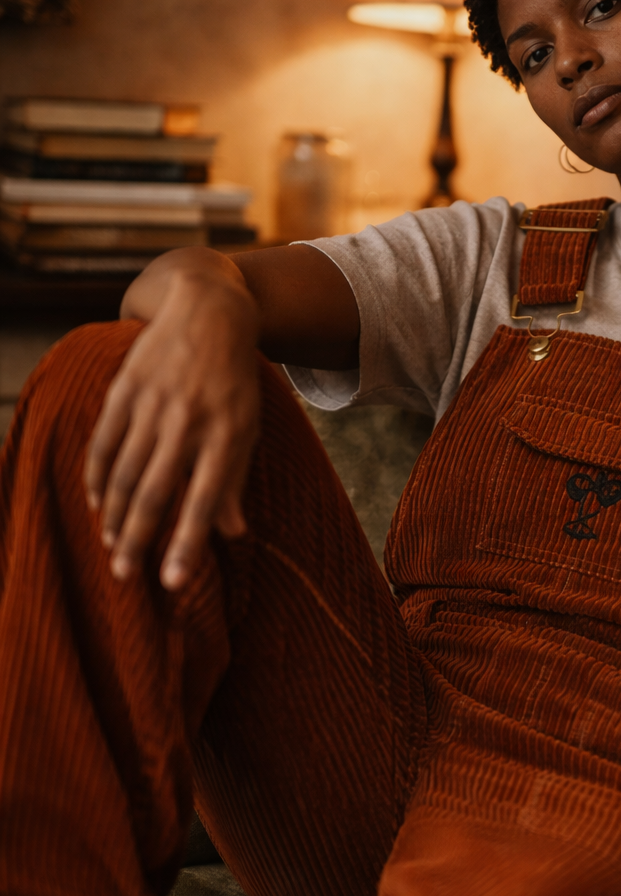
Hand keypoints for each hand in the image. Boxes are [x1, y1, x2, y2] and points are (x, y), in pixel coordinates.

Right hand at [84, 253, 260, 589]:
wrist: (210, 311)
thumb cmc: (234, 384)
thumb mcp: (247, 428)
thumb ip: (234, 481)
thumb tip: (233, 535)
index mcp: (228, 436)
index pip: (204, 501)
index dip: (186, 544)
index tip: (171, 583)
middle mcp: (190, 422)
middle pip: (156, 492)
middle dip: (138, 539)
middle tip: (124, 575)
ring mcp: (155, 403)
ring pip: (126, 471)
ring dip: (115, 514)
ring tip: (111, 545)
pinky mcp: (126, 387)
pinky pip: (105, 441)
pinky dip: (99, 475)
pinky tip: (97, 502)